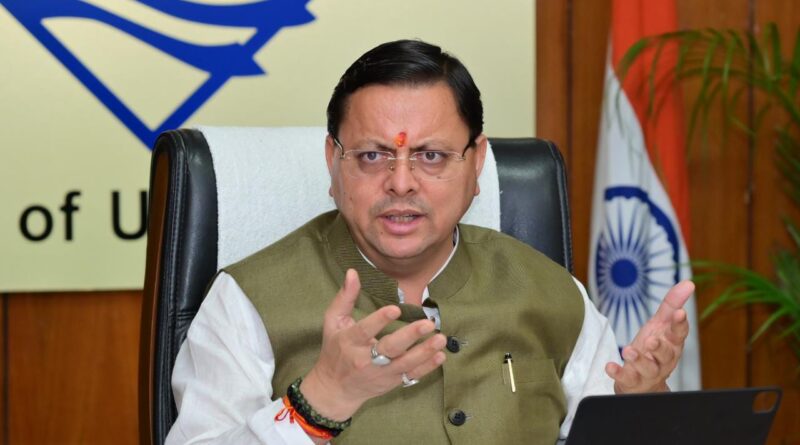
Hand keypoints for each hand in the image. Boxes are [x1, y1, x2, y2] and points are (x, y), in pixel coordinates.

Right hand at [300, 269, 446, 420]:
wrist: (335, 389)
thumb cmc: (334, 350)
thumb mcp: (332, 322)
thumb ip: (345, 297)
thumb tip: (352, 272)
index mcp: (350, 341)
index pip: (365, 331)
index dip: (379, 320)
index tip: (395, 309)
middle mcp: (366, 359)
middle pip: (389, 348)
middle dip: (410, 336)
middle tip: (428, 324)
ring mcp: (381, 373)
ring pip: (405, 364)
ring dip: (425, 352)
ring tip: (440, 338)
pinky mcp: (392, 382)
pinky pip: (411, 376)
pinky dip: (427, 368)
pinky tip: (440, 356)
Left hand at [606, 280, 693, 393]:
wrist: (644, 382)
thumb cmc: (654, 348)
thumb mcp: (660, 324)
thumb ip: (671, 305)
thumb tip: (689, 283)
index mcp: (672, 343)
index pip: (679, 333)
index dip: (680, 323)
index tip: (680, 313)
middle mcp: (663, 360)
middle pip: (666, 354)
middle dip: (660, 347)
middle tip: (651, 340)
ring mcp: (648, 372)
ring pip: (648, 368)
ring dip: (638, 359)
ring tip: (628, 351)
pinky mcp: (632, 381)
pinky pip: (626, 379)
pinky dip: (618, 373)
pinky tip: (609, 366)